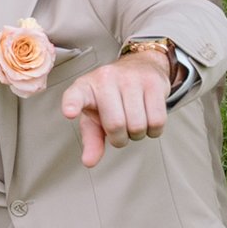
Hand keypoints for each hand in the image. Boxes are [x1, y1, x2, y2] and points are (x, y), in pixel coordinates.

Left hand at [61, 50, 173, 165]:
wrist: (140, 66)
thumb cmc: (112, 96)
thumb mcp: (96, 116)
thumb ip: (92, 139)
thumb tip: (89, 161)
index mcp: (86, 87)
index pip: (75, 96)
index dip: (72, 104)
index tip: (69, 113)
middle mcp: (106, 79)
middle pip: (116, 125)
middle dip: (121, 138)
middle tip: (121, 129)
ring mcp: (130, 78)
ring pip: (138, 125)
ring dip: (138, 134)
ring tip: (134, 120)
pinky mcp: (153, 82)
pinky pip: (157, 121)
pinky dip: (153, 130)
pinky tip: (148, 117)